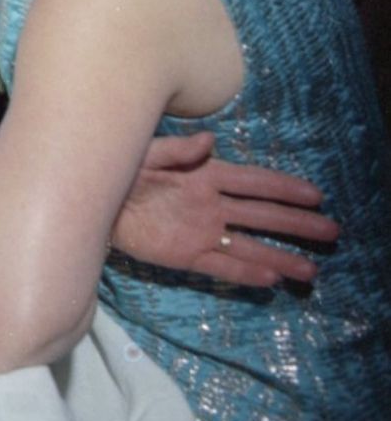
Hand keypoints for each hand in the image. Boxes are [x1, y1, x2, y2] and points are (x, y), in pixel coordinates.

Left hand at [108, 131, 338, 287]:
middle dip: (296, 223)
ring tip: (312, 269)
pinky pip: (221, 264)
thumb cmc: (118, 169)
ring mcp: (200, 232)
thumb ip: (178, 150)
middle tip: (331, 232)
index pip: (253, 182)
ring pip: (248, 245)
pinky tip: (271, 278)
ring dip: (279, 256)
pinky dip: (245, 270)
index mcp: (203, 176)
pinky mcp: (185, 255)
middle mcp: (209, 205)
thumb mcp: (145, 152)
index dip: (284, 188)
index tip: (316, 195)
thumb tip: (209, 141)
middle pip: (261, 215)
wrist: (89, 199)